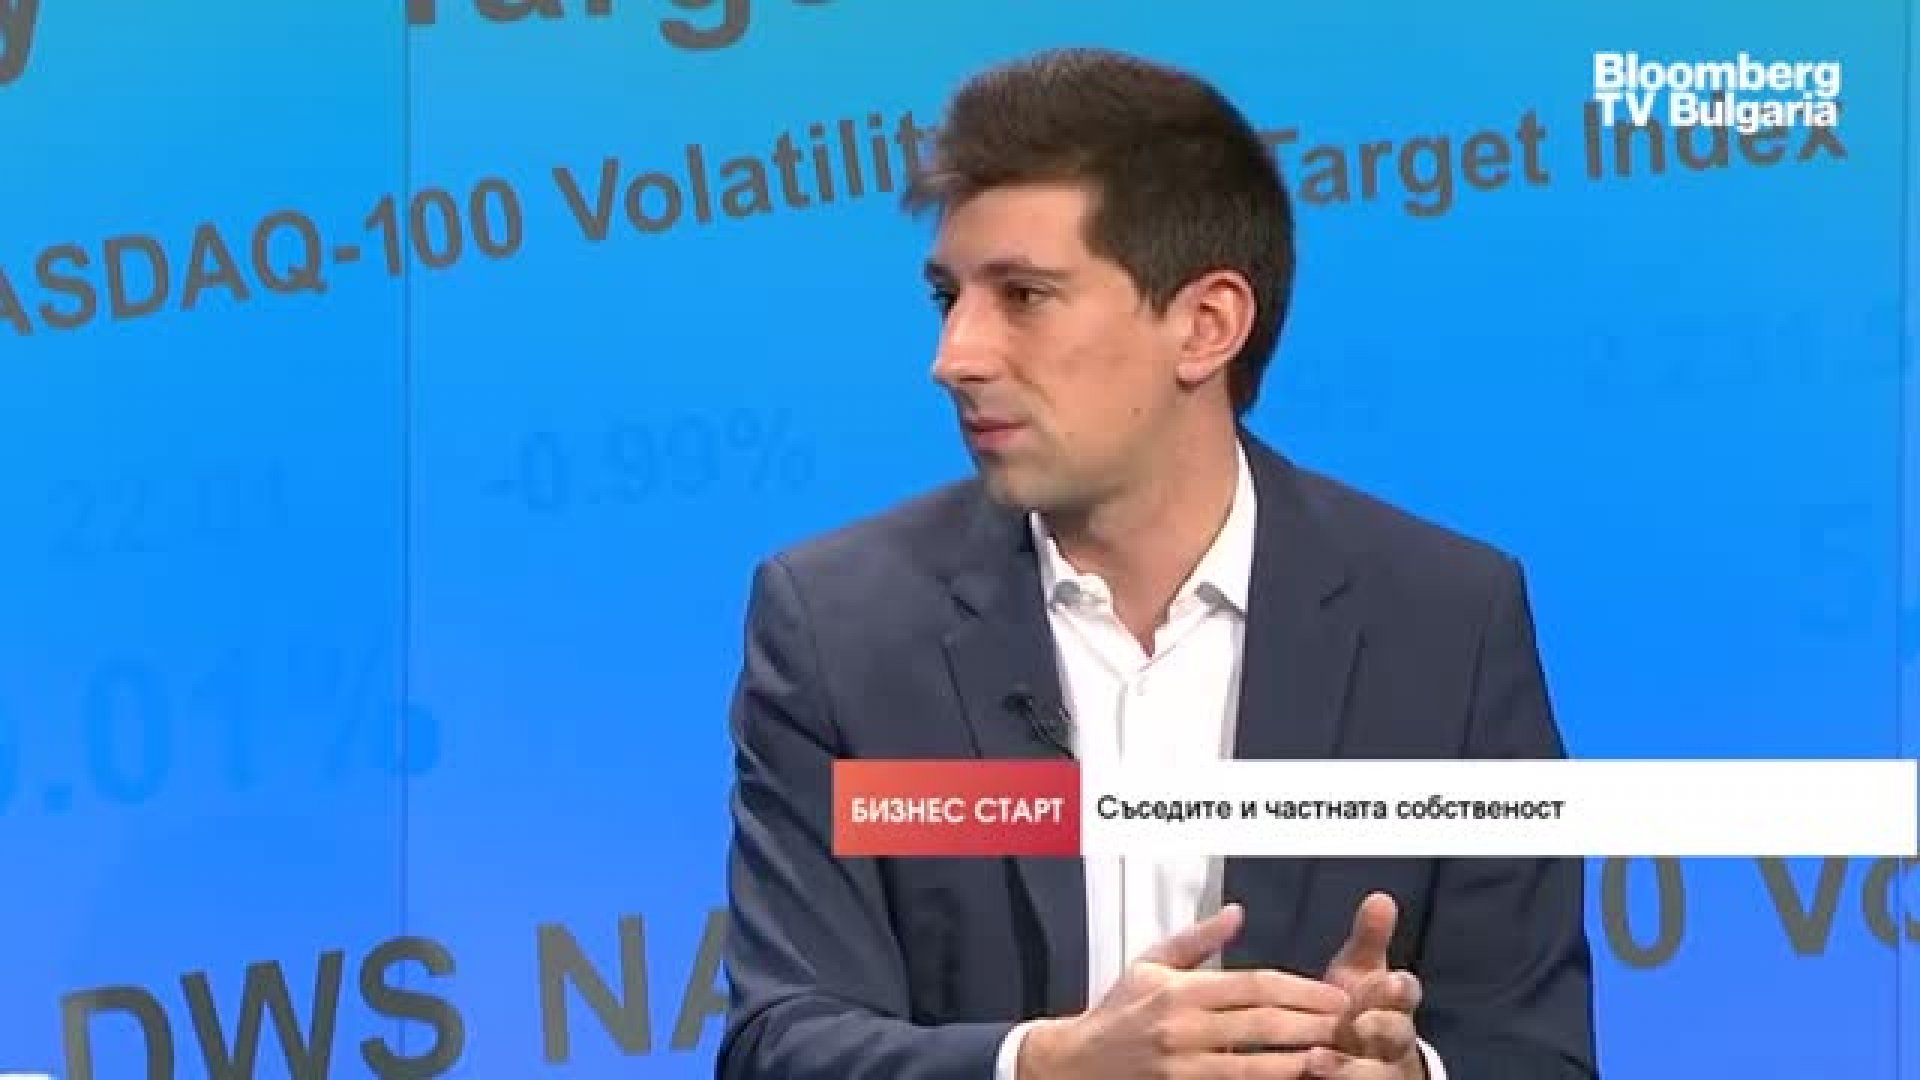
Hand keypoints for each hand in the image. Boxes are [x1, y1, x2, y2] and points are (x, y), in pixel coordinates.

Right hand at [1019, 903, 1352, 1078]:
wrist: (1075, 1065)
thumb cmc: (1115, 1014)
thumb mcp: (1149, 965)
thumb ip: (1196, 940)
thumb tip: (1236, 913)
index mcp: (1179, 990)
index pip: (1253, 985)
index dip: (1301, 990)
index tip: (1335, 995)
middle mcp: (1182, 1028)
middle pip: (1262, 1023)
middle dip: (1313, 1023)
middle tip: (1349, 1024)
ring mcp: (1183, 1067)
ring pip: (1255, 1064)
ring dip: (1300, 1060)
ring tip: (1335, 1056)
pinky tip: (1293, 1077)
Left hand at [1305, 892, 1426, 1078]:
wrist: (1358, 1062)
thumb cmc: (1359, 1009)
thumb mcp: (1362, 973)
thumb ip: (1370, 939)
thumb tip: (1380, 897)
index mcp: (1395, 1005)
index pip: (1406, 993)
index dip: (1400, 988)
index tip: (1389, 979)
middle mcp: (1393, 1041)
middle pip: (1396, 1034)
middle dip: (1378, 1027)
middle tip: (1355, 1024)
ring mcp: (1380, 1070)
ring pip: (1375, 1072)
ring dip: (1347, 1066)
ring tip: (1316, 1059)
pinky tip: (1306, 1073)